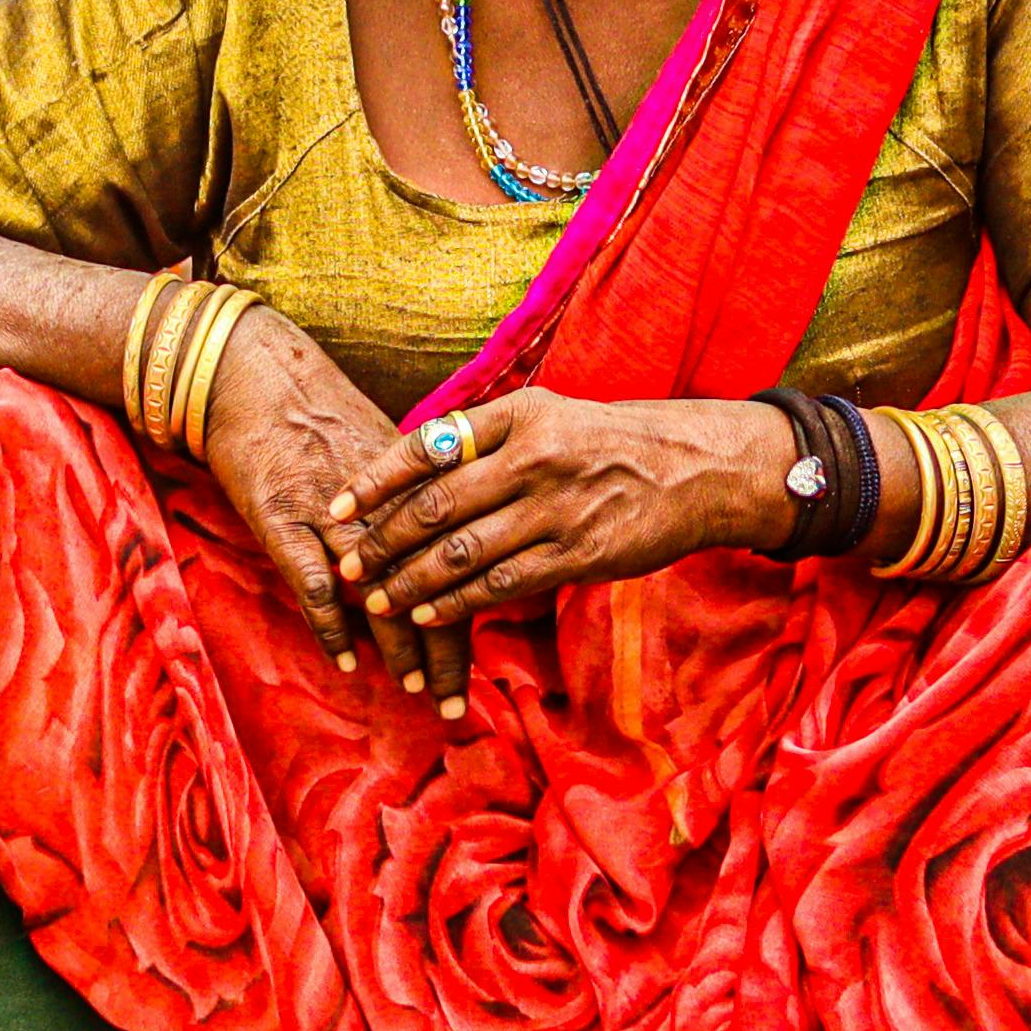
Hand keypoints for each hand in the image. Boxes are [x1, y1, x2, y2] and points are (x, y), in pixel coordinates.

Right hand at [186, 314, 439, 690]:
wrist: (252, 375)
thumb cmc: (315, 414)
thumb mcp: (381, 450)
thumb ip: (415, 497)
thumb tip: (452, 542)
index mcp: (414, 481)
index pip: (461, 555)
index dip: (476, 607)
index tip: (485, 660)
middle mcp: (384, 500)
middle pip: (431, 581)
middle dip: (447, 648)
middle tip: (457, 703)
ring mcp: (332, 513)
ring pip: (383, 588)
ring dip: (401, 645)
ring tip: (417, 690)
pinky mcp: (283, 518)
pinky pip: (314, 582)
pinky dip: (331, 624)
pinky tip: (346, 661)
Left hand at [330, 392, 804, 662]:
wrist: (694, 469)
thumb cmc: (606, 443)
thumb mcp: (547, 415)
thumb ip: (484, 437)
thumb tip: (412, 463)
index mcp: (517, 416)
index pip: (427, 447)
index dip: (374, 480)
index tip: (336, 505)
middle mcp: (532, 458)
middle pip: (435, 506)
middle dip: (382, 542)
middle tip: (347, 565)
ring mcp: (555, 509)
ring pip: (462, 551)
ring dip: (411, 581)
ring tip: (376, 601)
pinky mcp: (578, 554)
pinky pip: (502, 583)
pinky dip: (459, 602)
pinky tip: (428, 614)